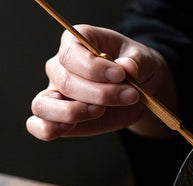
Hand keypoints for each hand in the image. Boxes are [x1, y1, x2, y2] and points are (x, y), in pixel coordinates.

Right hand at [27, 25, 177, 139]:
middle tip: (130, 96)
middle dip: (100, 94)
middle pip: (65, 81)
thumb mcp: (144, 59)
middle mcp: (61, 66)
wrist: (138, 91)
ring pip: (44, 104)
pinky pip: (39, 124)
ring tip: (100, 112)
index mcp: (76, 41)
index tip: (121, 75)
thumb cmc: (137, 69)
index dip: (94, 68)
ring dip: (72, 112)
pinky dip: (48, 129)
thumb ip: (137, 62)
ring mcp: (57, 93)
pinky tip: (69, 128)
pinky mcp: (62, 117)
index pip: (71, 54)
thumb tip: (128, 67)